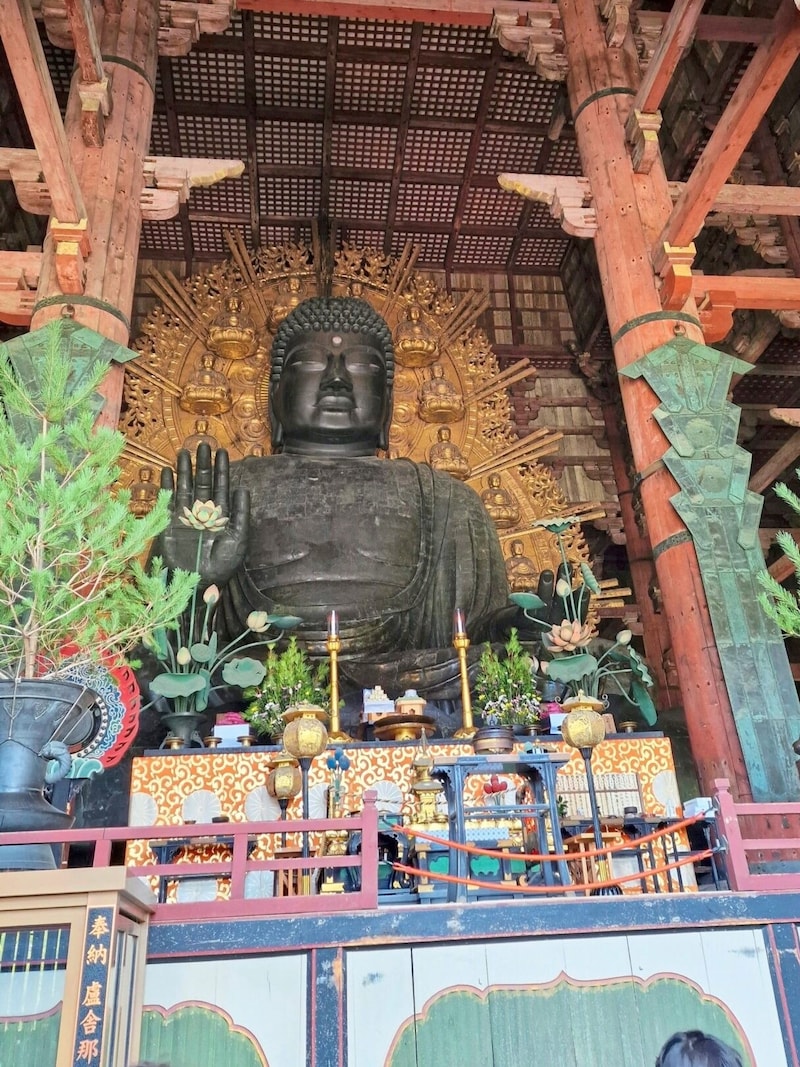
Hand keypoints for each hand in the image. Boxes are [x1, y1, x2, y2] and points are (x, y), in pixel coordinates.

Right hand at [157, 444, 249, 587]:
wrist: (196, 586)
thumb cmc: (221, 567)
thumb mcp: (238, 540)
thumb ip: (241, 514)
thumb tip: (243, 488)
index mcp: (222, 517)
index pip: (222, 488)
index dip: (222, 470)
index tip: (222, 451)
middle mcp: (204, 514)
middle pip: (203, 483)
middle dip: (204, 464)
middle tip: (204, 444)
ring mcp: (186, 518)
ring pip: (185, 488)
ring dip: (185, 470)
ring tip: (184, 452)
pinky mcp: (170, 524)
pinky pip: (168, 501)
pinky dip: (167, 487)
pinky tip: (167, 472)